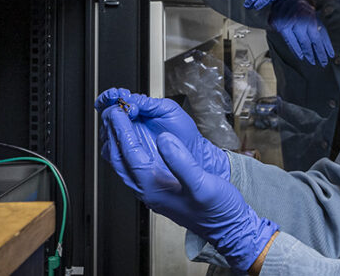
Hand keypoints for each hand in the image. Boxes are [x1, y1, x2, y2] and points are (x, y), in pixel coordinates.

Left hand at [102, 107, 278, 271]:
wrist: (229, 227)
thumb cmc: (218, 210)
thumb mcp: (202, 184)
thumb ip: (181, 162)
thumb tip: (163, 139)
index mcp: (155, 188)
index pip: (130, 154)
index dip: (122, 131)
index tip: (117, 112)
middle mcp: (149, 191)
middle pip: (119, 160)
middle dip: (112, 135)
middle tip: (111, 113)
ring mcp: (153, 191)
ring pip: (124, 164)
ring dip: (118, 142)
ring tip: (118, 123)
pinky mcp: (160, 189)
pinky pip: (136, 167)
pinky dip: (130, 150)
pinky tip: (136, 141)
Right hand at [268, 0, 334, 65]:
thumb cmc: (302, 10)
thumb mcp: (314, 17)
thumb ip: (321, 31)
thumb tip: (329, 48)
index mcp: (312, 17)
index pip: (320, 36)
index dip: (325, 48)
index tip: (329, 57)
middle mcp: (302, 20)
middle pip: (312, 41)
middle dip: (318, 53)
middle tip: (323, 62)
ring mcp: (291, 23)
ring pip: (302, 42)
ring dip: (308, 53)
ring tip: (312, 61)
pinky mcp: (282, 27)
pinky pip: (290, 42)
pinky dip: (296, 50)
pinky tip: (301, 56)